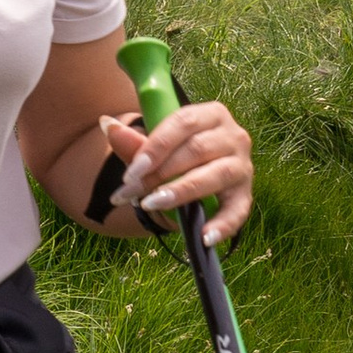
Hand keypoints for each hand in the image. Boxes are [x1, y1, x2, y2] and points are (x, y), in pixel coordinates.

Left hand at [103, 99, 253, 246]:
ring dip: (181, 192)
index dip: (155, 147)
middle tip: (130, 193)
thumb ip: (133, 141)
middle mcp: (233, 136)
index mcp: (210, 115)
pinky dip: (223, 225)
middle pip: (197, 150)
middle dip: (159, 174)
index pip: (183, 124)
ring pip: (215, 175)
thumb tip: (107, 124)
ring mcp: (242, 165)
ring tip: (152, 204)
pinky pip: (238, 210)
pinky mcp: (245, 194)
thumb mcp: (154, 148)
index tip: (130, 171)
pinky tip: (204, 237)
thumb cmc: (174, 154)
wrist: (197, 171)